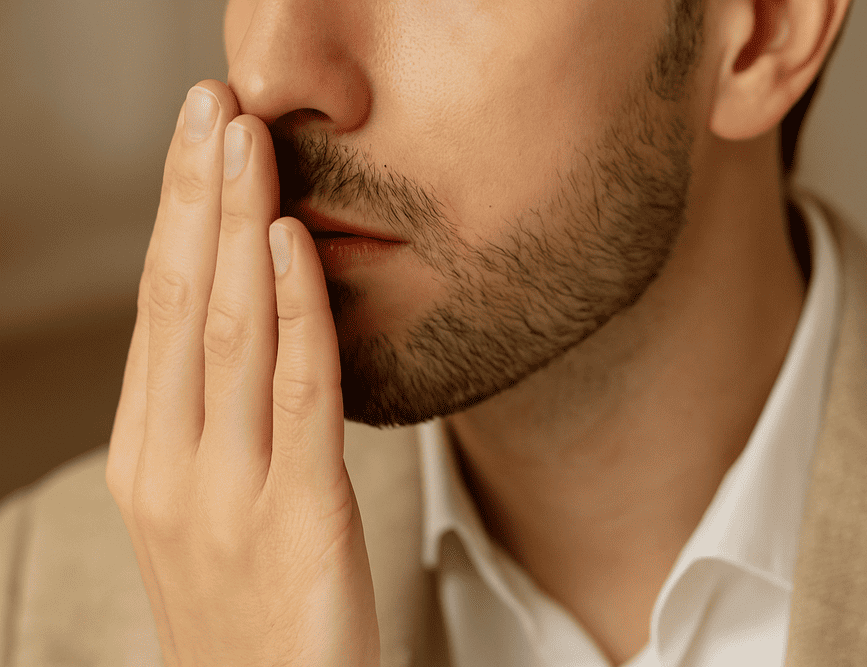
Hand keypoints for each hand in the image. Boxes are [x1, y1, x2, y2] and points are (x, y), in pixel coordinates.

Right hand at [105, 80, 378, 666]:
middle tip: (211, 107)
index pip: (158, 312)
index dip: (176, 218)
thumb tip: (242, 320)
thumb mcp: (204, 506)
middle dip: (197, 195)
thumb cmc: (246, 608)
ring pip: (230, 332)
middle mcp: (172, 465)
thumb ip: (213, 419)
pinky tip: (292, 243)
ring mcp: (227, 493)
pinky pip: (298, 393)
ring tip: (246, 142)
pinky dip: (296, 310)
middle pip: (182, 303)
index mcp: (147, 457)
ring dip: (239, 225)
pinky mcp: (297, 516)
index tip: (194, 141)